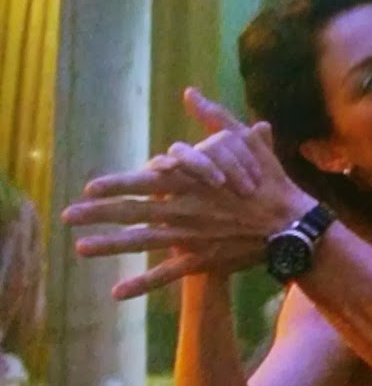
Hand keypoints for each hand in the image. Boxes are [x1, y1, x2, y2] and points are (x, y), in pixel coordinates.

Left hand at [62, 91, 316, 298]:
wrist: (291, 224)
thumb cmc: (270, 181)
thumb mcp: (246, 141)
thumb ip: (215, 118)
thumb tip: (190, 93)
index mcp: (192, 182)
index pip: (145, 180)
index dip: (116, 183)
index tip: (89, 187)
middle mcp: (184, 210)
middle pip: (133, 212)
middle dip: (98, 214)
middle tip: (67, 217)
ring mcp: (191, 237)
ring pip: (143, 243)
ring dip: (110, 246)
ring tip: (79, 249)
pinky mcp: (202, 260)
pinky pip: (167, 274)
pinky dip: (142, 284)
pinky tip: (116, 292)